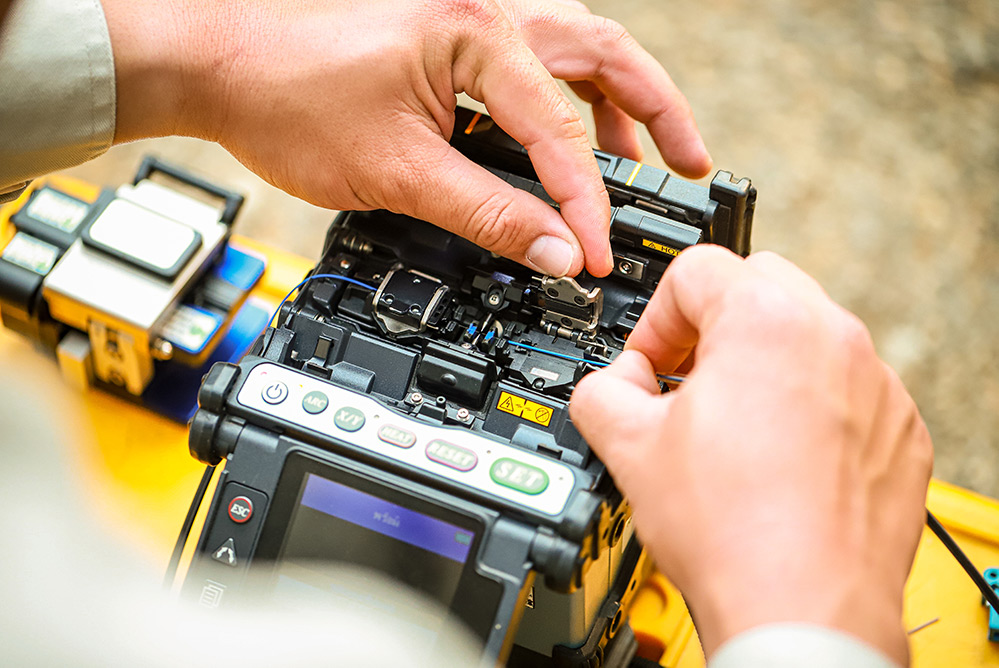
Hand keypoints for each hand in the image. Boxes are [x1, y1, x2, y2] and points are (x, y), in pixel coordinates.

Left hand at [101, 0, 710, 276]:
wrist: (219, 64)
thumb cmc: (288, 96)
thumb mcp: (399, 172)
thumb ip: (488, 215)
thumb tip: (555, 253)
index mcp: (480, 35)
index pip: (561, 134)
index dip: (586, 207)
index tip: (598, 258)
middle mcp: (487, 14)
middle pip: (604, 54)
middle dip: (655, 112)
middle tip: (692, 164)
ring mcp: (470, 21)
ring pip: (574, 52)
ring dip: (616, 102)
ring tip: (640, 158)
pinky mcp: (451, 41)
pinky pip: (532, 64)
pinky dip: (564, 100)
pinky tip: (565, 136)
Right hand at [570, 247, 931, 663]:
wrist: (802, 609)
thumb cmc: (733, 532)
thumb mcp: (629, 448)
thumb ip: (601, 392)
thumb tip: (607, 388)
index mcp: (765, 322)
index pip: (695, 270)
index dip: (655, 318)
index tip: (648, 364)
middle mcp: (834, 339)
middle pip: (759, 285)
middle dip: (712, 324)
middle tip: (685, 380)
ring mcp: (876, 385)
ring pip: (807, 335)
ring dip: (762, 362)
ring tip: (730, 426)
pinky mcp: (900, 431)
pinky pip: (848, 389)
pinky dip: (810, 405)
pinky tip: (778, 459)